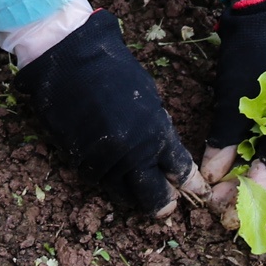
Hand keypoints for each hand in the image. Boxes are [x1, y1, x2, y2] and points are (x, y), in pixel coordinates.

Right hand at [14, 9, 205, 216]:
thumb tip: (163, 153)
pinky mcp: (79, 162)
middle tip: (168, 206)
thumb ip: (158, 130)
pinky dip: (109, 180)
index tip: (196, 191)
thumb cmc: (113, 70)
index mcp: (156, 135)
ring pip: (124, 195)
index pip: (179, 170)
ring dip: (134, 195)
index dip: (188, 183)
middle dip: (163, 203)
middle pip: (153, 196)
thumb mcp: (149, 98)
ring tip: (140, 193)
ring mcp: (104, 162)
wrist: (69, 60)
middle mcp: (132, 154)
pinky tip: (114, 174)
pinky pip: (99, 181)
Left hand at [199, 0, 265, 210]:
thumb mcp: (233, 100)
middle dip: (246, 190)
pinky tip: (237, 168)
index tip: (224, 210)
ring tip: (223, 192)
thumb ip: (225, 141)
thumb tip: (211, 177)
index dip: (246, 192)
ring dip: (250, 176)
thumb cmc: (252, 57)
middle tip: (218, 208)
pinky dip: (257, 158)